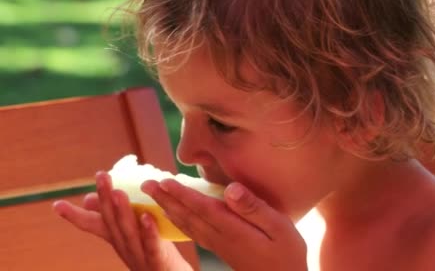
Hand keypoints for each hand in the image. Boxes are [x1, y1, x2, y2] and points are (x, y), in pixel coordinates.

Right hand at [52, 172, 192, 270]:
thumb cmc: (154, 257)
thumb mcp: (131, 235)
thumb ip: (114, 218)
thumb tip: (88, 198)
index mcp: (118, 240)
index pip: (94, 225)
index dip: (75, 216)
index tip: (56, 205)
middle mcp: (124, 248)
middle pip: (111, 222)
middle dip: (105, 198)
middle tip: (101, 175)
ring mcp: (139, 257)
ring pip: (128, 233)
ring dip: (122, 212)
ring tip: (118, 192)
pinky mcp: (158, 262)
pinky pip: (152, 246)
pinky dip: (149, 232)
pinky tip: (147, 217)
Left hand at [142, 179, 307, 270]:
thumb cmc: (287, 253)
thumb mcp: (280, 227)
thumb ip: (254, 208)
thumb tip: (230, 188)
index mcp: (233, 230)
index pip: (201, 208)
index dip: (182, 194)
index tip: (163, 181)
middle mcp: (220, 238)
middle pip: (188, 216)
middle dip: (166, 199)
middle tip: (146, 184)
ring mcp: (219, 245)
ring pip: (187, 225)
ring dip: (168, 209)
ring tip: (154, 196)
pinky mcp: (221, 249)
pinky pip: (193, 233)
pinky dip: (179, 221)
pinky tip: (174, 216)